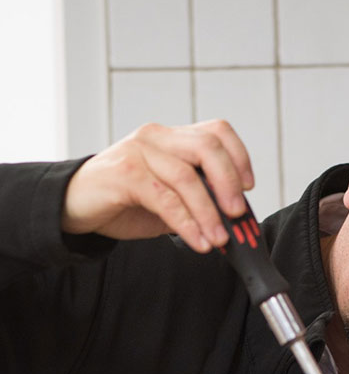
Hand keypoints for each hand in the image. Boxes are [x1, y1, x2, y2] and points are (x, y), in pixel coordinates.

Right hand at [61, 120, 254, 252]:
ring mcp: (139, 152)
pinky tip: (199, 242)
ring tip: (220, 239)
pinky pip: (165, 199)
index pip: (217, 132)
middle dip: (229, 183)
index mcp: (173, 138)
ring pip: (187, 178)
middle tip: (238, 214)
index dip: (239, 157)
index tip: (249, 187)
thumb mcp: (170, 197)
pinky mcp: (124, 174)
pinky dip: (187, 224)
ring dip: (209, 213)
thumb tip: (235, 221)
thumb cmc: (125, 201)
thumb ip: (199, 200)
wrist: (74, 205)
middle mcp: (157, 138)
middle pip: (208, 148)